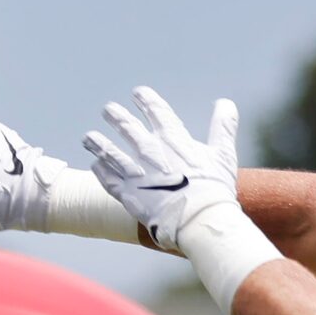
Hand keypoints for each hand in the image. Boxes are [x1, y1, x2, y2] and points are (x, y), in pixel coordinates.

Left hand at [85, 88, 283, 311]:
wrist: (198, 221)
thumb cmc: (214, 189)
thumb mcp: (223, 154)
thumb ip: (223, 127)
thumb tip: (226, 103)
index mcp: (172, 138)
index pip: (155, 110)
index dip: (146, 99)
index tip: (138, 93)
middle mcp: (148, 149)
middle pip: (126, 126)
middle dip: (115, 116)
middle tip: (108, 110)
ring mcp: (134, 171)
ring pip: (109, 151)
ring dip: (97, 142)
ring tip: (88, 137)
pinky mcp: (126, 193)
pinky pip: (107, 179)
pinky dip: (100, 170)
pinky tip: (95, 165)